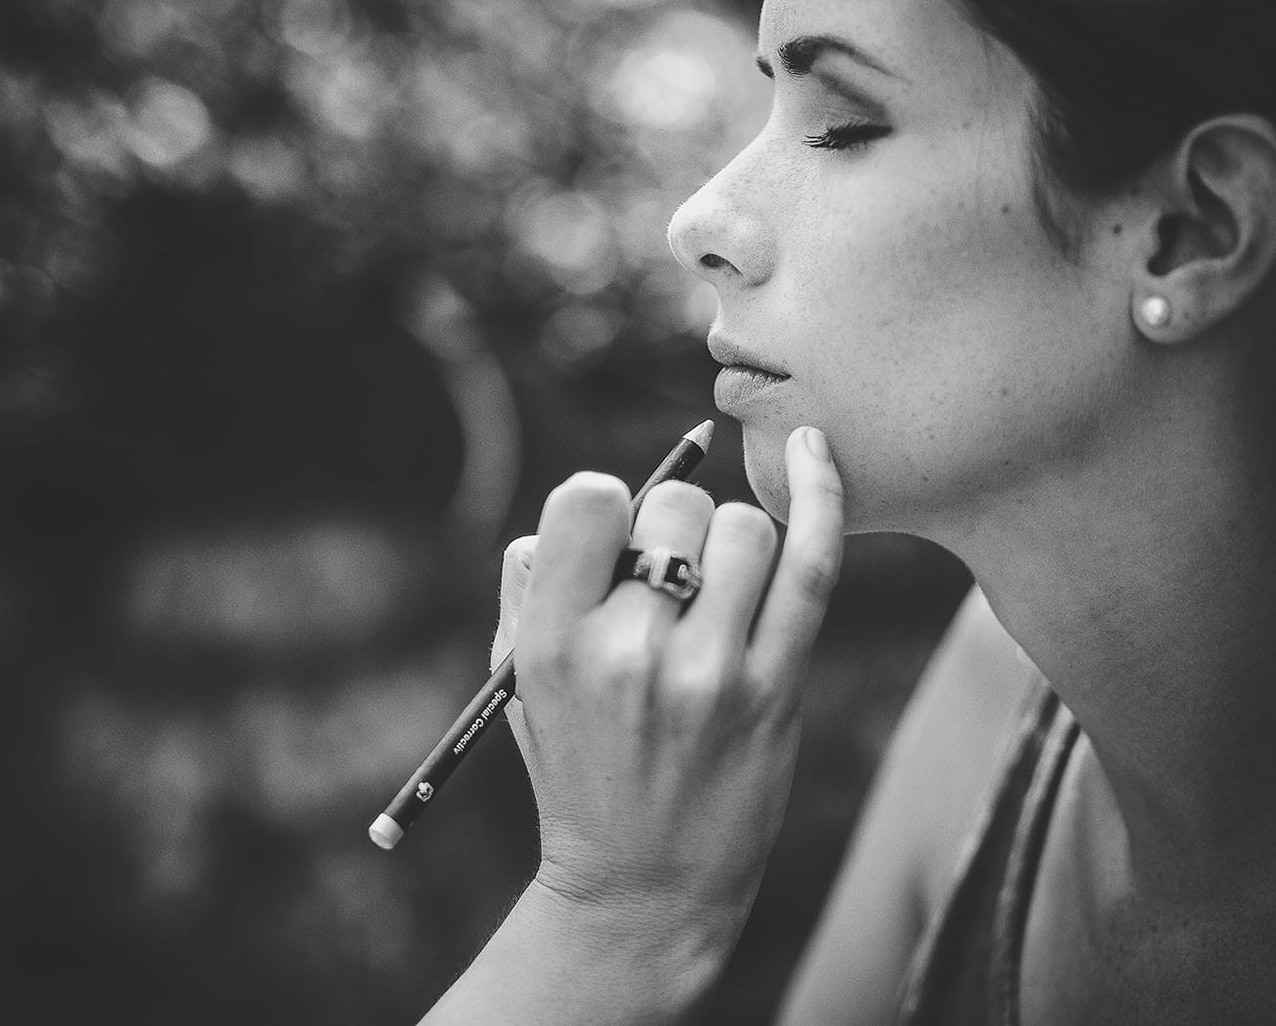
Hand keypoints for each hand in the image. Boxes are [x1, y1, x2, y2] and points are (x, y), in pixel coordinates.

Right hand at [493, 425, 844, 930]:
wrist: (641, 887)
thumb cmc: (575, 764)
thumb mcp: (517, 677)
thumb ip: (533, 580)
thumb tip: (596, 505)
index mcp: (551, 641)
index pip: (589, 498)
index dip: (607, 510)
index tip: (614, 551)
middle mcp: (628, 652)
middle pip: (675, 507)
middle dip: (673, 531)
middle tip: (668, 591)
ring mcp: (709, 673)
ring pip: (745, 527)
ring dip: (731, 544)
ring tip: (715, 598)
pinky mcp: (777, 690)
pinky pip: (812, 564)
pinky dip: (820, 496)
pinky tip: (814, 449)